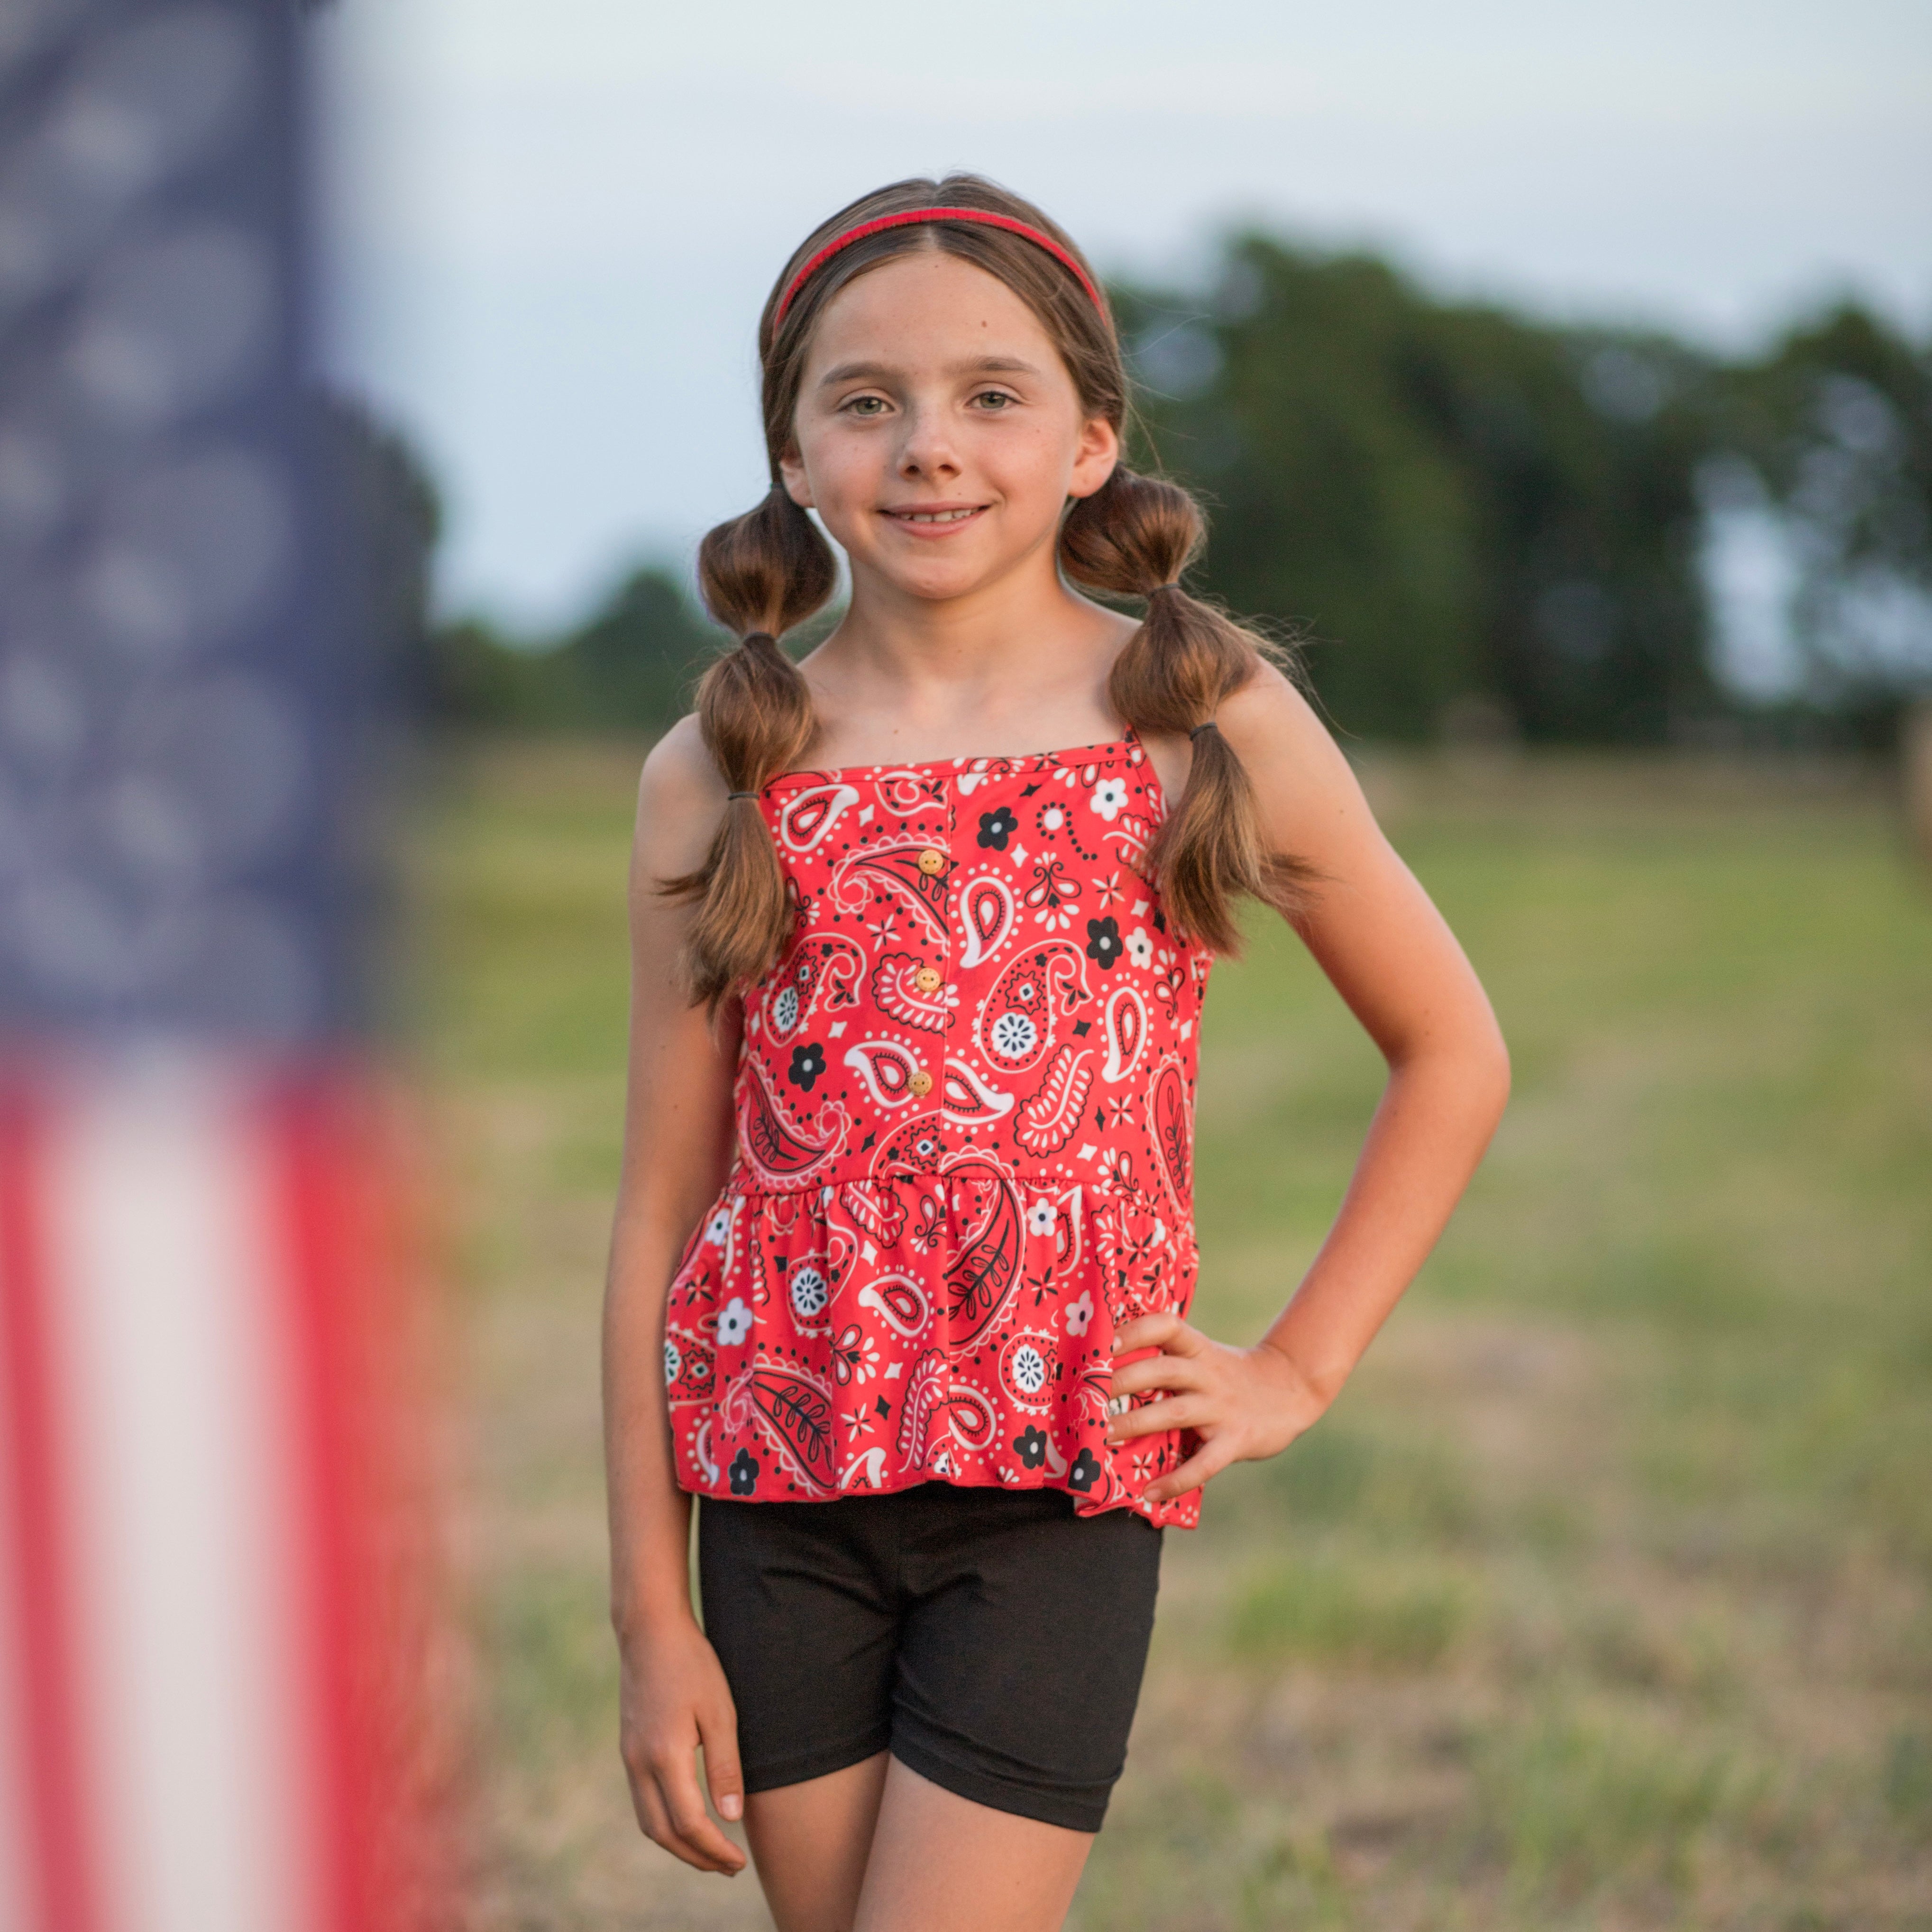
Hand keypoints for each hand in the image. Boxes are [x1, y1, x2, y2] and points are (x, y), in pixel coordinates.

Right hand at [618, 1613, 747, 1875]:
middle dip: (696, 1858)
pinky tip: (686, 1819)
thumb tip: (732, 1819)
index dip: (715, 1849)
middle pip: (663, 1834)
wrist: (650, 1630)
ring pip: (648, 1822)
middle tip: (729, 1867)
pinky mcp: (628, 1748)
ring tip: (711, 1852)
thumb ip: (725, 1767)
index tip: (739, 1862)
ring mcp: (629, 1757)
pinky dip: (664, 1823)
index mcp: (664, 1756)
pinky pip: (642, 1802)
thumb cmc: (692, 1664)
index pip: (689, 1823)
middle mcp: (639, 1764)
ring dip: (678, 1845)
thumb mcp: (720, 1711)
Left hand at [1105, 1313, 1329, 1504]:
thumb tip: (1107, 1375)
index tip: (1106, 1342)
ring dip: (1135, 1424)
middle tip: (1086, 1397)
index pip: (1167, 1326)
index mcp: (1199, 1348)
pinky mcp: (1236, 1439)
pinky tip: (1150, 1492)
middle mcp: (1209, 1373)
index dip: (1137, 1331)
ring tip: (1102, 1438)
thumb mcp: (1204, 1357)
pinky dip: (1176, 1479)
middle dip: (1122, 1382)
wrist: (1291, 1389)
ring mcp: (1222, 1407)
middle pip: (1162, 1370)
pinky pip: (1204, 1463)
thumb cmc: (1230, 1375)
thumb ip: (1168, 1362)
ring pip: (1175, 1412)